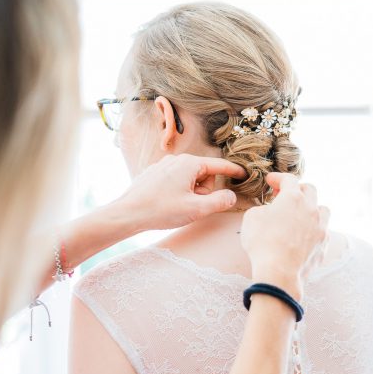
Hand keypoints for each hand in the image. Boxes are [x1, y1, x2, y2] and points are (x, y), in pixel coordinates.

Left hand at [116, 154, 246, 231]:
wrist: (128, 213)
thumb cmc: (160, 210)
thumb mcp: (196, 209)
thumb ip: (219, 202)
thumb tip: (231, 197)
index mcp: (190, 164)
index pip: (219, 165)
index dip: (234, 171)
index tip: (245, 174)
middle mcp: (177, 160)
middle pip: (204, 174)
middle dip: (204, 190)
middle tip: (193, 205)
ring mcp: (164, 165)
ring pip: (189, 178)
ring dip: (191, 192)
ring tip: (178, 206)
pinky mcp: (155, 174)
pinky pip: (176, 180)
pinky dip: (179, 191)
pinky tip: (168, 203)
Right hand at [240, 173, 328, 300]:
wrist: (279, 272)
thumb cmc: (262, 243)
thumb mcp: (251, 218)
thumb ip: (263, 208)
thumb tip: (270, 211)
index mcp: (293, 198)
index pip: (289, 179)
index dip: (278, 178)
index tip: (271, 181)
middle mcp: (311, 209)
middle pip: (310, 190)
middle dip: (297, 190)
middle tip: (283, 197)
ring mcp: (321, 227)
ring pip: (322, 209)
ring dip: (311, 208)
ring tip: (300, 215)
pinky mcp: (324, 244)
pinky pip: (323, 230)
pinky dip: (314, 229)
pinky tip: (305, 235)